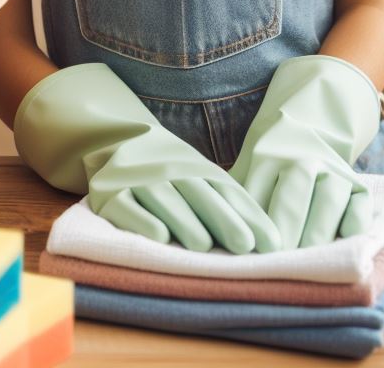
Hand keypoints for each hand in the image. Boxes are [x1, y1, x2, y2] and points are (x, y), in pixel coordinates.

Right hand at [13, 63, 280, 253]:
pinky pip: (126, 206)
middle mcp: (170, 171)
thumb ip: (232, 204)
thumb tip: (274, 241)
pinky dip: (142, 221)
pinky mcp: (110, 194)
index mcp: (198, 168)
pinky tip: (159, 236)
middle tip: (243, 244)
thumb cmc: (172, 172)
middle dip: (222, 218)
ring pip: (164, 199)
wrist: (118, 139)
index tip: (270, 243)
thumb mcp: (203, 178)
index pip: (227, 193)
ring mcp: (139, 180)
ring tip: (202, 244)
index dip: (248, 217)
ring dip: (183, 221)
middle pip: (199, 194)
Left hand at [229, 55, 381, 248]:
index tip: (249, 250)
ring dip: (318, 229)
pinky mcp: (358, 186)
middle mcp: (301, 159)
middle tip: (278, 259)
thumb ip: (234, 195)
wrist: (308, 124)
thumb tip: (217, 236)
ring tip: (307, 257)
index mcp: (266, 156)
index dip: (254, 224)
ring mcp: (333, 170)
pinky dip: (356, 220)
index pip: (257, 193)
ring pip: (329, 197)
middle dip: (285, 229)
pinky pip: (361, 202)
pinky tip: (345, 238)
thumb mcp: (246, 167)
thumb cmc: (268, 160)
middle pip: (293, 194)